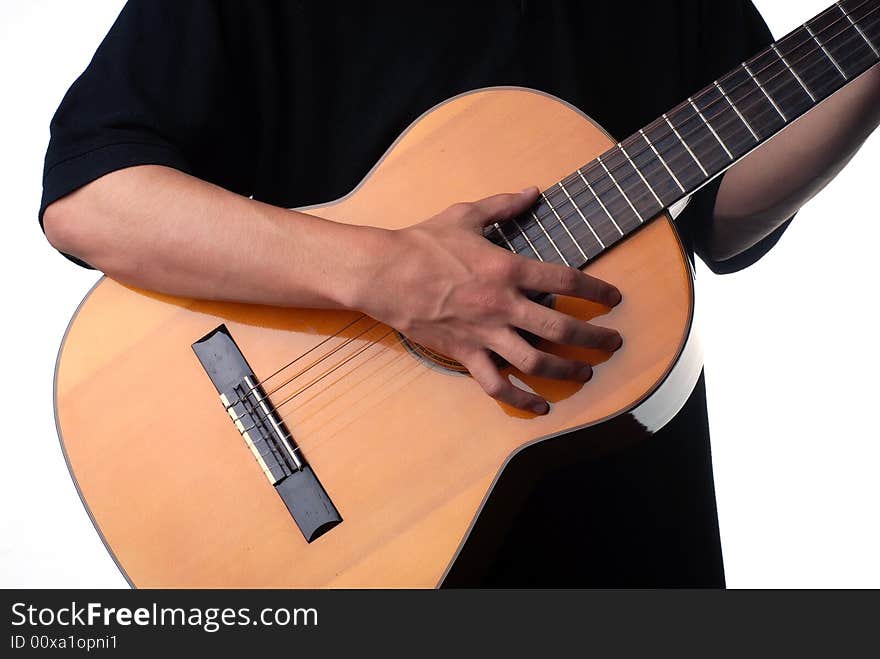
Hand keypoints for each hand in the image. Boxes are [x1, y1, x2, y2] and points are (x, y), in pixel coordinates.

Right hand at [359, 187, 621, 413]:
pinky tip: (541, 407)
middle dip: (595, 339)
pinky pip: (497, 384)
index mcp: (508, 269)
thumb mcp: (466, 214)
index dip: (597, 291)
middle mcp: (503, 306)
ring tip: (586, 372)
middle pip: (561, 329)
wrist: (384, 274)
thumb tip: (533, 192)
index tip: (615, 298)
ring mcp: (485, 334)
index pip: (566, 282)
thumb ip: (504, 206)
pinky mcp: (465, 354)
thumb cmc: (424, 242)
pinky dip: (521, 400)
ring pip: (535, 362)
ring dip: (567, 370)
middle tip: (614, 343)